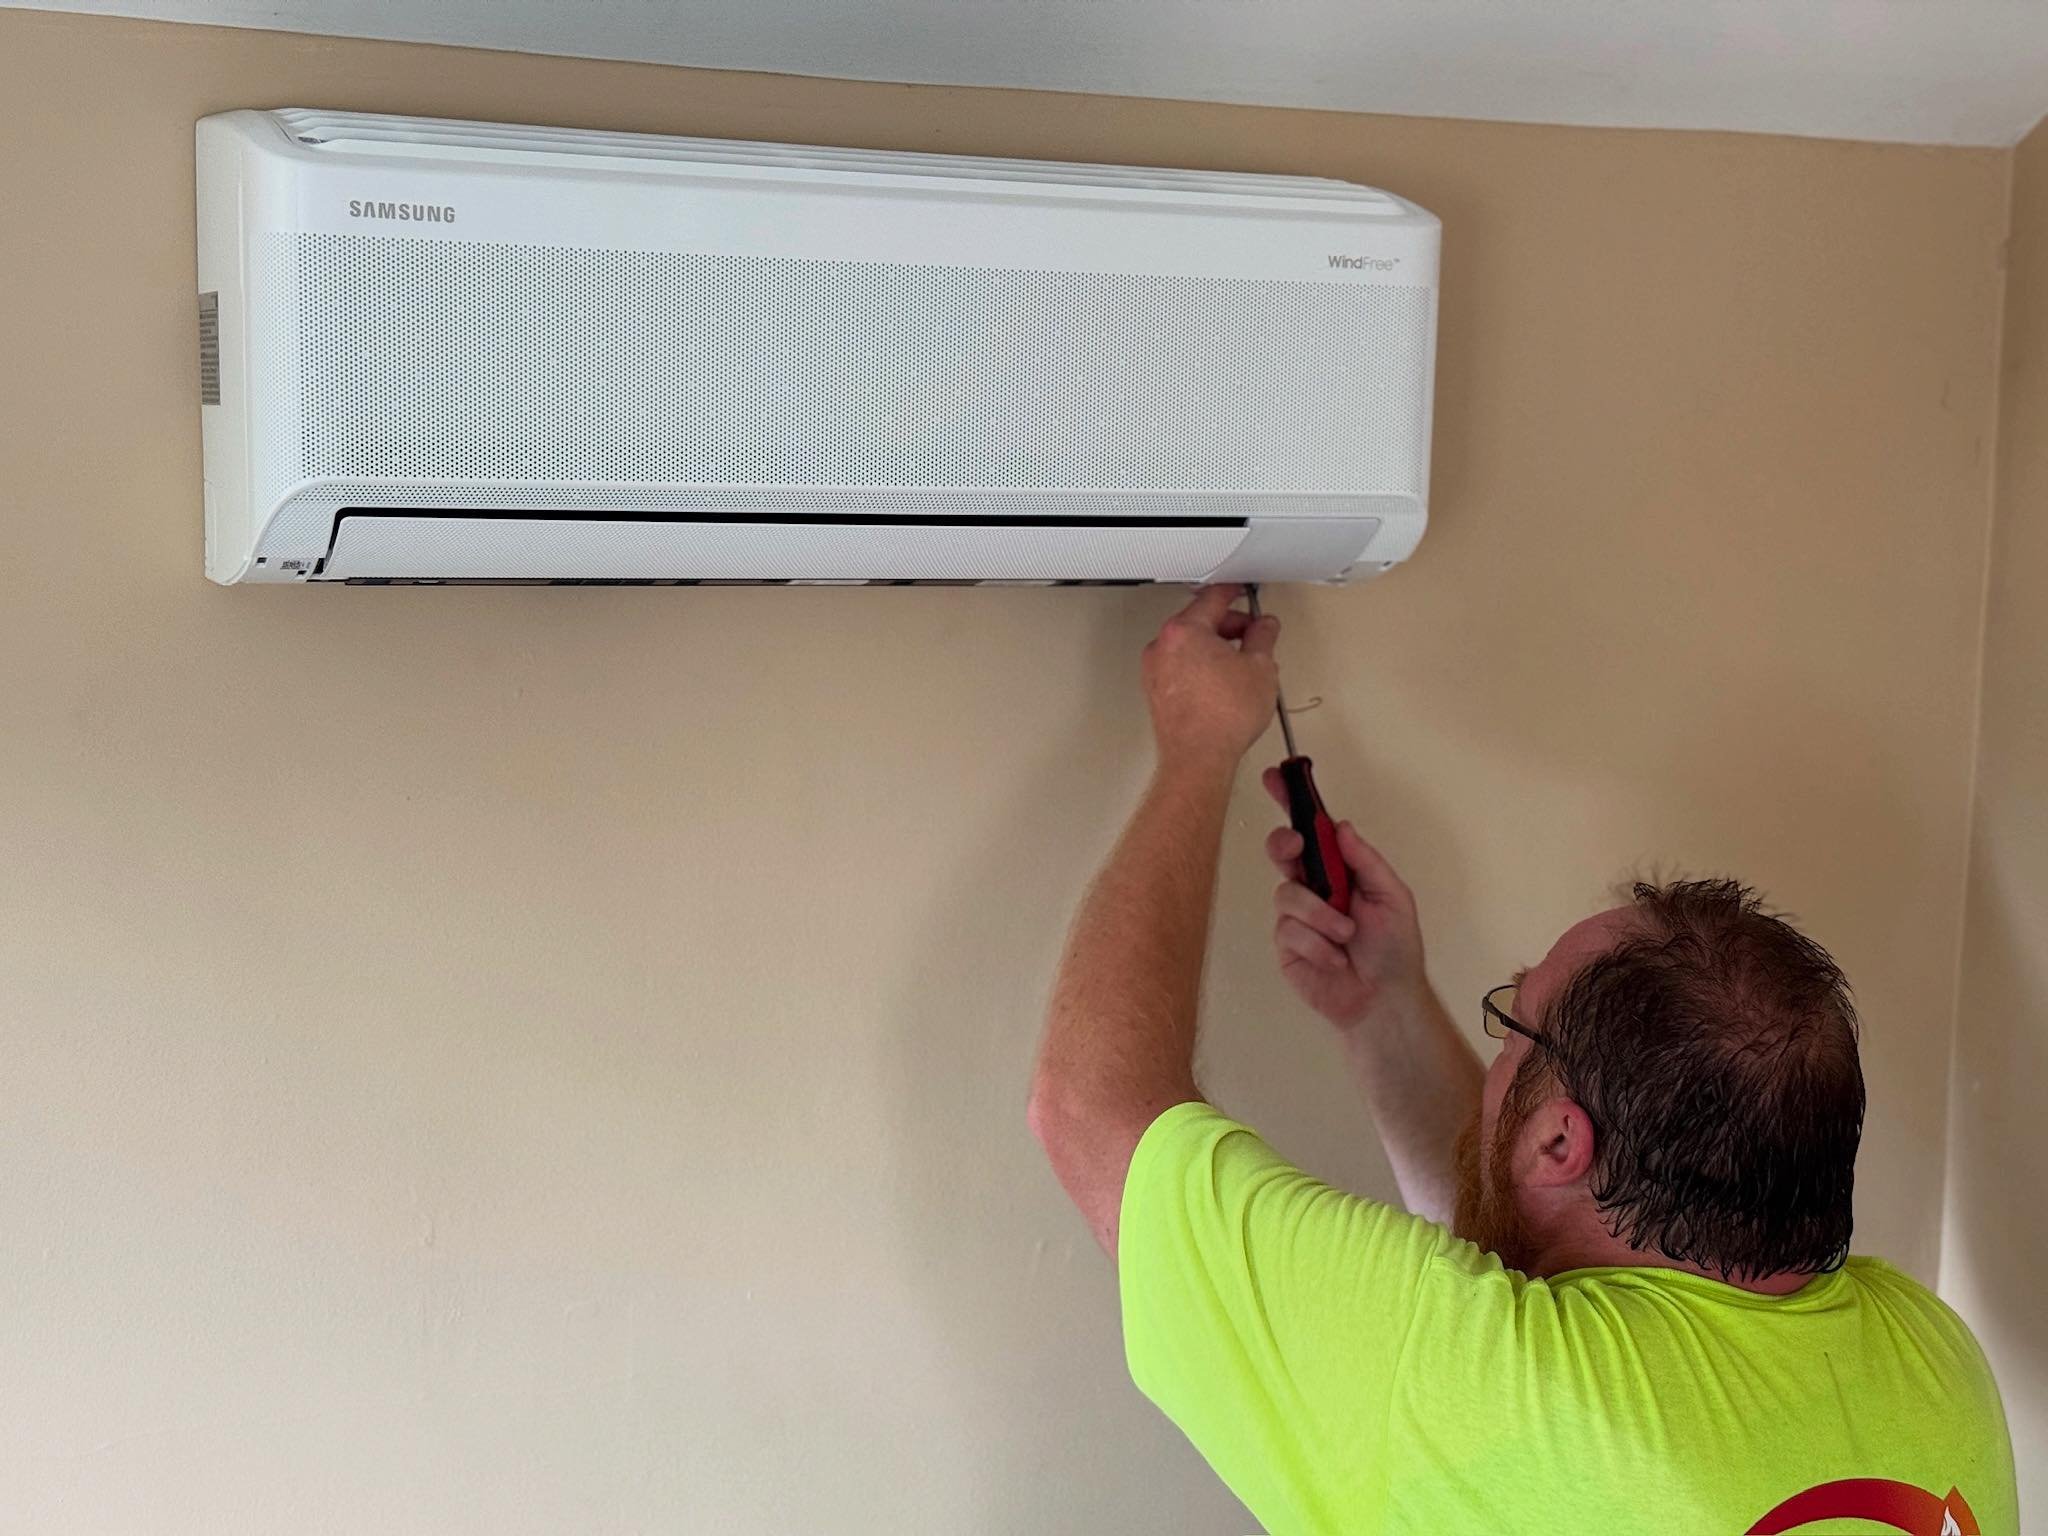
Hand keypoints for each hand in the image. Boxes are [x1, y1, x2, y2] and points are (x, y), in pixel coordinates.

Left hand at [1141, 586, 1279, 772]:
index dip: (1235, 593)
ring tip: (1241, 665)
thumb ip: (1263, 637)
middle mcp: (1163, 647)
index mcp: (1185, 631)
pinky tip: (1222, 684)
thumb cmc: (1221, 719)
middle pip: (1198, 621)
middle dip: (1229, 626)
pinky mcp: (1156, 692)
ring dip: (1215, 647)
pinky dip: (1201, 667)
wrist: (1199, 758)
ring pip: (1189, 645)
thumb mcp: (1260, 667)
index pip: (1213, 598)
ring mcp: (1155, 670)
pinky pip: (1181, 667)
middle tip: (1252, 635)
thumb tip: (1264, 628)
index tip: (1242, 594)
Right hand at [1262, 782, 1426, 1030]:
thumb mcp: (1393, 896)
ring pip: (1287, 894)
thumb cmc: (1394, 950)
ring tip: (1345, 936)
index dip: (1292, 802)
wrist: (1383, 999)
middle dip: (1284, 845)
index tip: (1276, 776)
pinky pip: (1289, 930)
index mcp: (1339, 870)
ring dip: (1320, 914)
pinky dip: (1317, 944)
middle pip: (1282, 851)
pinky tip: (1335, 958)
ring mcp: (1297, 917)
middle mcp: (1313, 888)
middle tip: (1296, 848)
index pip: (1311, 830)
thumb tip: (1340, 825)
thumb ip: (1364, 860)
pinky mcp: (1286, 945)